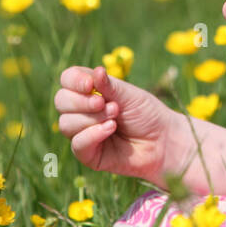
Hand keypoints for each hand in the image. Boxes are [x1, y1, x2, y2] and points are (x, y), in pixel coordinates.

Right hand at [55, 65, 172, 181]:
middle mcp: (82, 111)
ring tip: (115, 117)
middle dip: (82, 101)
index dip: (74, 80)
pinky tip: (111, 128)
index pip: (67, 80)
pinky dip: (93, 134)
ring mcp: (84, 133)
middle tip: (105, 103)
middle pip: (61, 101)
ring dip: (91, 118)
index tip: (90, 84)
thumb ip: (110, 86)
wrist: (164, 142)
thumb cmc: (148, 114)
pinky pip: (77, 143)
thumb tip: (95, 72)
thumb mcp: (130, 95)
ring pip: (66, 123)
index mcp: (90, 91)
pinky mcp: (89, 154)